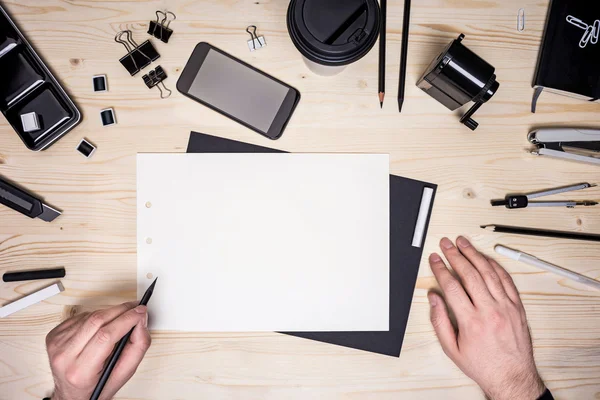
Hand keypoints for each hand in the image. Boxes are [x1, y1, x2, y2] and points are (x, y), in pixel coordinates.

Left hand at [46, 302, 150, 399]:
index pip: (106, 336)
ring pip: (90, 316)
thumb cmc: (97, 386)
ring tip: (119, 322)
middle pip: (97, 321)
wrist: (72, 394)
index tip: (140, 311)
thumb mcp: (124, 374)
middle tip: (135, 309)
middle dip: (121, 310)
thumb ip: (138, 347)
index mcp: (80, 372)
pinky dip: (96, 317)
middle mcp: (64, 357)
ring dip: (110, 313)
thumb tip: (141, 322)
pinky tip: (101, 327)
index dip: (126, 319)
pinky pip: (81, 317)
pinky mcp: (54, 335)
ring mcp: (56, 344)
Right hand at [428, 237, 544, 399]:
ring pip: (489, 272)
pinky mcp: (517, 307)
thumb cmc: (482, 365)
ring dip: (474, 254)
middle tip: (446, 244)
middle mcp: (490, 311)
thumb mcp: (451, 349)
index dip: (441, 269)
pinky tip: (485, 258)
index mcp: (471, 322)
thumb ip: (439, 321)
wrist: (512, 377)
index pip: (452, 286)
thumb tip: (434, 298)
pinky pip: (506, 280)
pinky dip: (495, 266)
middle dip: (455, 255)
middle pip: (470, 274)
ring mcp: (506, 307)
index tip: (435, 259)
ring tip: (464, 243)